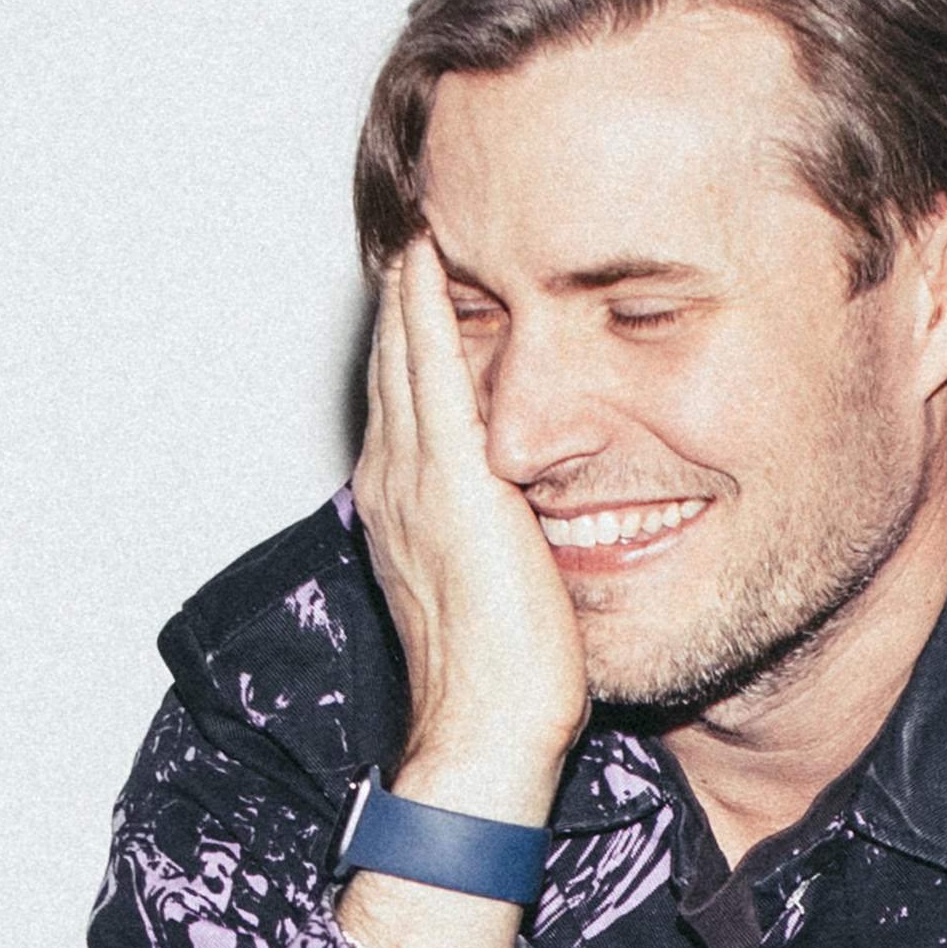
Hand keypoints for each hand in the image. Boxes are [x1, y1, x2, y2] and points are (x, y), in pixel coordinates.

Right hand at [354, 234, 588, 828]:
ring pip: (404, 350)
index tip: (434, 275)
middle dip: (408, 289)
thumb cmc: (515, 690)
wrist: (489, 738)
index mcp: (411, 507)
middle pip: (397, 359)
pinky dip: (423, 306)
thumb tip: (549, 518)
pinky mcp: (448, 482)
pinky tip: (430, 249)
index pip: (413, 395)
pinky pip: (427, 368)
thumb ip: (520, 539)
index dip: (419, 332)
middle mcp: (397, 482)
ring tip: (421, 208)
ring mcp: (414, 479)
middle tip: (420, 215)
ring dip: (410, 278)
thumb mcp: (515, 591)